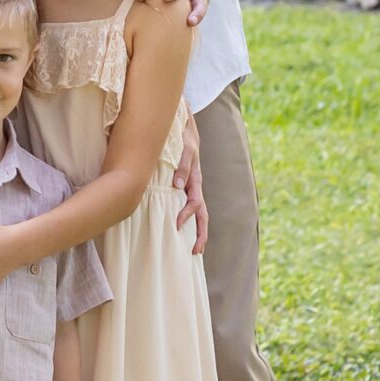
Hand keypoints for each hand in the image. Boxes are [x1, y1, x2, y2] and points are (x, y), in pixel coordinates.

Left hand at [171, 120, 207, 253]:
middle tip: (195, 252)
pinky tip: (181, 230)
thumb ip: (182, 165)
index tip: (177, 224)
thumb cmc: (184, 138)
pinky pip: (188, 206)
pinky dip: (188, 220)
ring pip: (198, 213)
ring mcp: (191, 188)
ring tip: (194, 250)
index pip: (195, 203)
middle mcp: (195, 187)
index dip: (187, 215)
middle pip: (202, 215)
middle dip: (200, 234)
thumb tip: (178, 186)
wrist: (185, 128)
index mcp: (196, 180)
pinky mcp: (184, 186)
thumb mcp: (184, 148)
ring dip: (197, 231)